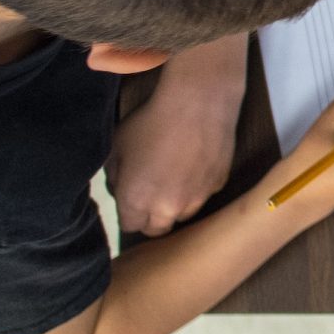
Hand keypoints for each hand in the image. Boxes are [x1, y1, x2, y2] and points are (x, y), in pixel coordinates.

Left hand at [106, 34, 249, 234]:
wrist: (197, 104)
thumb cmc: (150, 122)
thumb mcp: (117, 145)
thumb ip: (115, 175)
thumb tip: (121, 188)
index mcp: (136, 201)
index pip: (129, 226)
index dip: (128, 213)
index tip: (130, 199)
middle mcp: (167, 209)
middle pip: (156, 230)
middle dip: (150, 217)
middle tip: (150, 193)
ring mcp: (196, 199)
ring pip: (182, 216)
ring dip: (174, 206)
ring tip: (173, 179)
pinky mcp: (217, 185)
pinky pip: (203, 195)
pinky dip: (196, 187)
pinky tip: (194, 163)